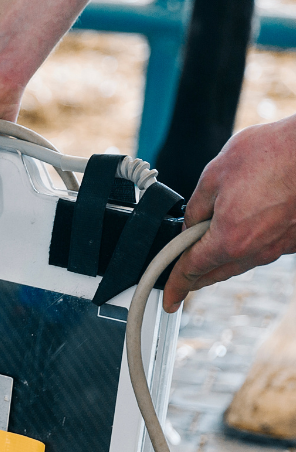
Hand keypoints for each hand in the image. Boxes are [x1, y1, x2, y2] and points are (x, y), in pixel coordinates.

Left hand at [162, 116, 295, 311]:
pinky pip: (262, 251)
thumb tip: (190, 225)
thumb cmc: (272, 153)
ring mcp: (280, 247)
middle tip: (180, 277)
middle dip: (194, 278)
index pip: (192, 271)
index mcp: (229, 239)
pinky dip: (246, 247)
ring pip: (240, 264)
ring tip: (207, 248)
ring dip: (221, 260)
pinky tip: (242, 231)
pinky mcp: (294, 240)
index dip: (174, 285)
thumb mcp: (214, 175)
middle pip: (215, 274)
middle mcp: (256, 250)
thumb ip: (196, 208)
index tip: (169, 298)